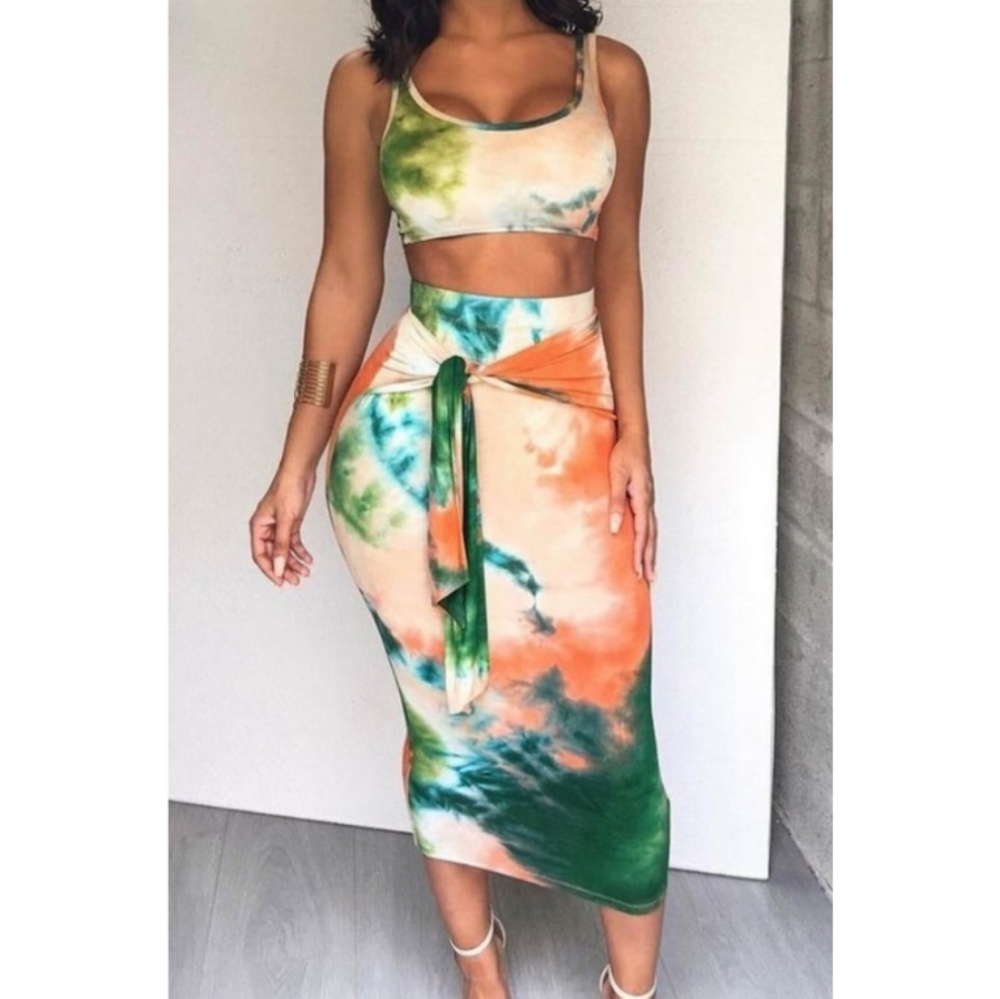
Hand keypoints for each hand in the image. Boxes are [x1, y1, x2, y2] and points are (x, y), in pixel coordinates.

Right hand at [249, 468, 316, 586]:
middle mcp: (266, 528)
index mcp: (258, 526)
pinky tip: (308, 559)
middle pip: (273, 555)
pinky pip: (293, 542)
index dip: (270, 570)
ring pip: (284, 550)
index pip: (260, 555)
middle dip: (284, 568)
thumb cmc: (288, 489)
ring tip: (304, 572)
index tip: (280, 581)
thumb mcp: (286, 520)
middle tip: (296, 580)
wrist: (301, 472)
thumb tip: (278, 566)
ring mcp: (279, 526)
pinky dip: (300, 551)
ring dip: (293, 562)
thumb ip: (282, 545)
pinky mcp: (291, 522)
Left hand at [608, 433, 656, 582]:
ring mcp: (649, 499)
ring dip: (652, 551)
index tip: (637, 570)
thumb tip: (615, 528)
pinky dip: (650, 538)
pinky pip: (650, 523)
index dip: (640, 553)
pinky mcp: (646, 497)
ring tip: (651, 569)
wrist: (634, 437)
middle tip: (649, 579)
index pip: (642, 533)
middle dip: (650, 558)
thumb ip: (616, 502)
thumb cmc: (624, 454)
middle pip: (652, 536)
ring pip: (653, 531)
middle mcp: (649, 502)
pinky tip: (647, 544)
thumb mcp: (616, 477)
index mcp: (642, 499)